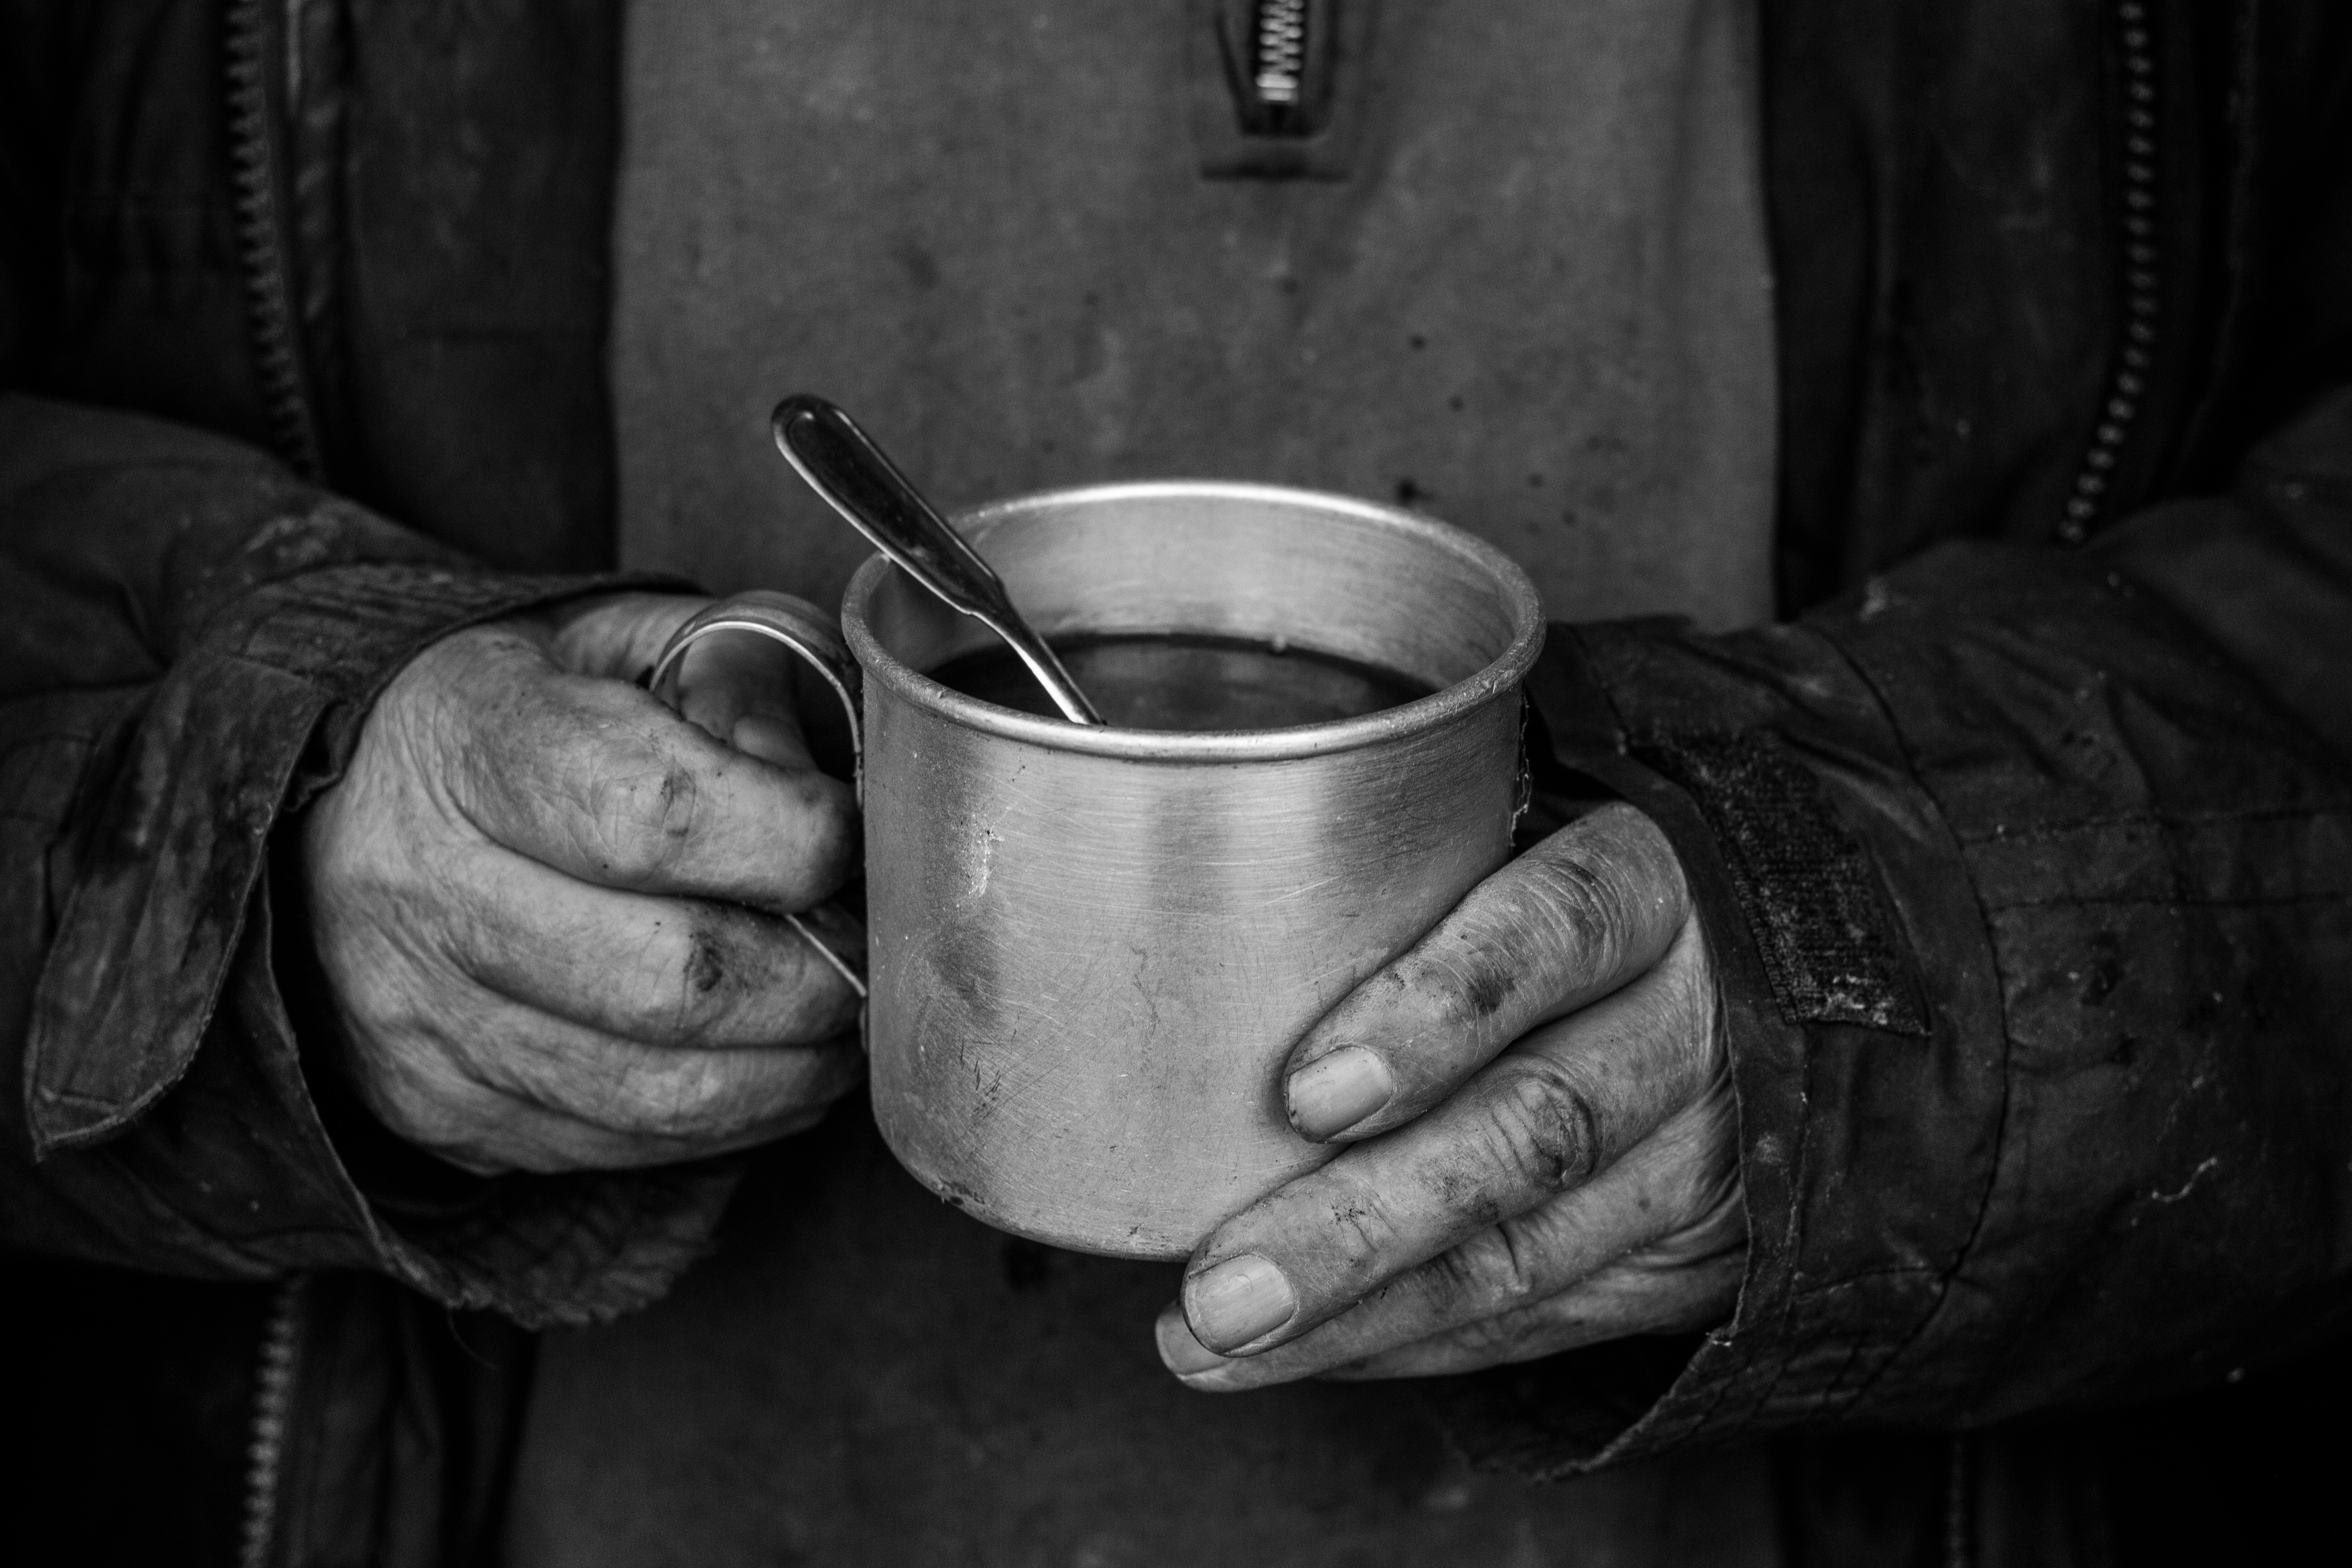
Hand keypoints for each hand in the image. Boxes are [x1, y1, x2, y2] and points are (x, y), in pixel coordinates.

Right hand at [302, 592, 864, 1173]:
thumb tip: (820, 784)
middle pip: (680, 976)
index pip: (663, 813)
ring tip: (848, 1008)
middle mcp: (419, 886)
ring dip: (801, 1061)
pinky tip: (779, 1058)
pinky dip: (739, 1113)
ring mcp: (421, 1016)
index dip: (799, 835)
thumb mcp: (629, 637)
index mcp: (465, 736)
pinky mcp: (443, 1110)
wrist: (337, 812)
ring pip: (666, 1088)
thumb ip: (745, 673)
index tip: (846, 830)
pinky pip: (630, 1144)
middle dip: (823, 971)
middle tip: (871, 939)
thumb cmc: (528, 711)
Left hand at [1155, 803, 1742, 1386]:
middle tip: (1224, 1284)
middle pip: (1536, 1129)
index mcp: (1657, 886)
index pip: (1556, 930)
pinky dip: (1411, 1343)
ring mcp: (1710, 1155)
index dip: (1435, 1008)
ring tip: (1213, 1339)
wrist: (1798, 979)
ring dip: (1361, 1311)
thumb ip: (1421, 867)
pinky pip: (1543, 1317)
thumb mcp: (1545, 834)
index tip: (1307, 1093)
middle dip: (1365, 1222)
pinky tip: (1304, 1351)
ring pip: (1529, 1251)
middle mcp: (1699, 1023)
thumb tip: (1212, 912)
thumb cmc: (1590, 894)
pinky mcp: (1700, 1257)